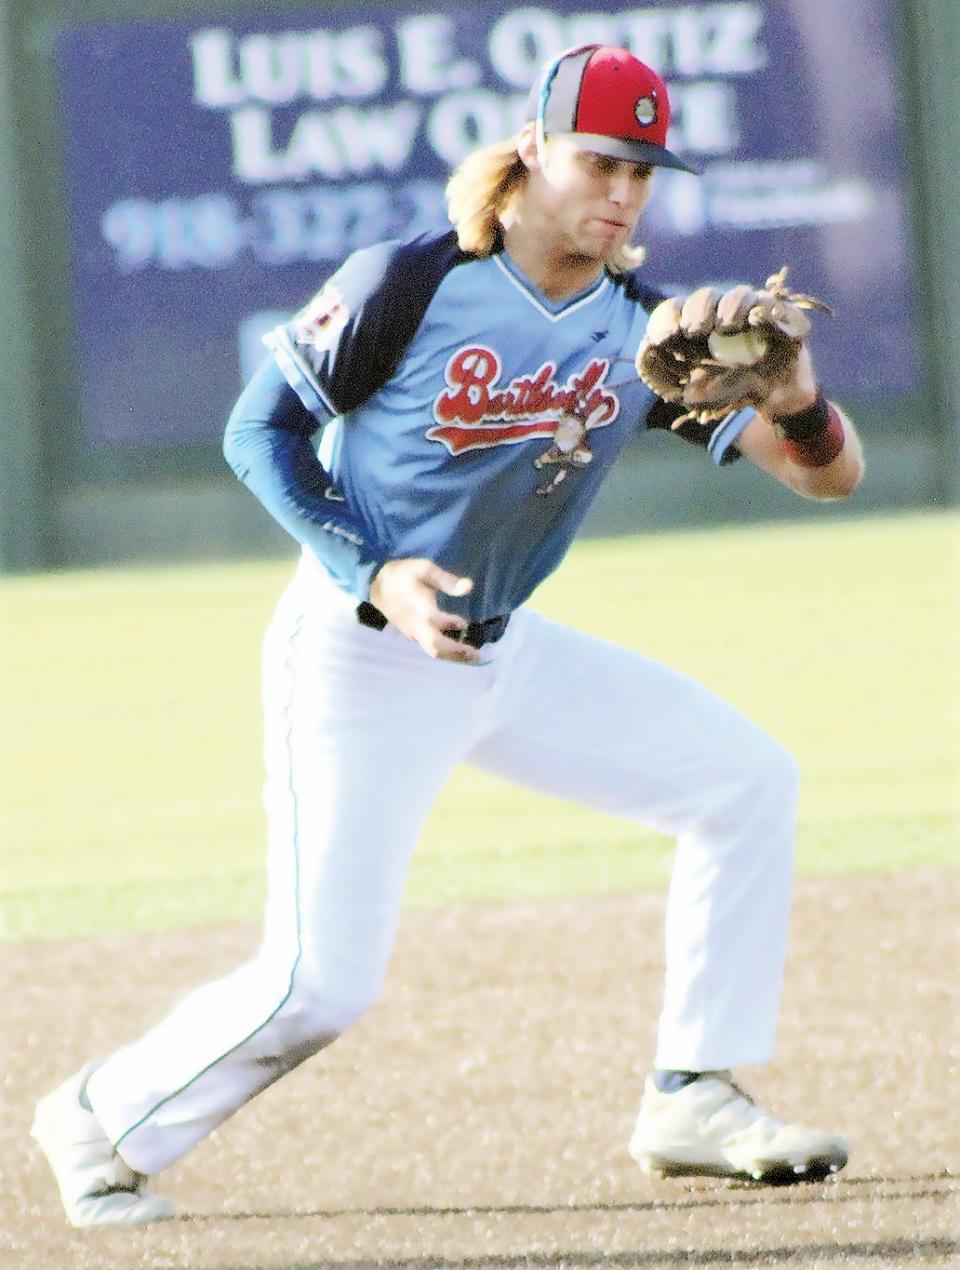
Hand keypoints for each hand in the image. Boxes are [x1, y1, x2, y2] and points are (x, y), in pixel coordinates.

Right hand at [369, 558, 477, 663]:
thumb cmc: (402, 574)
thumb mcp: (424, 569)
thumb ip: (446, 580)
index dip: (451, 625)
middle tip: (477, 656)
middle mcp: (416, 626)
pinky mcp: (412, 634)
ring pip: (433, 650)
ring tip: (471, 655)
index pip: (436, 623)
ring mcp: (413, 632)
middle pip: (436, 648)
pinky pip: (429, 646)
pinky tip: (457, 646)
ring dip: (453, 655)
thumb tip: (469, 586)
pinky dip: (445, 650)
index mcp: (419, 610)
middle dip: (457, 653)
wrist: (377, 585)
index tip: (464, 624)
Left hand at [636, 268, 831, 424]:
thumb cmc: (732, 390)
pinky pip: (766, 303)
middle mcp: (721, 315)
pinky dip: (759, 309)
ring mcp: (749, 312)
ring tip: (727, 326)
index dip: (666, 318)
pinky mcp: (776, 314)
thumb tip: (645, 354)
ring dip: (728, 308)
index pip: (676, 311)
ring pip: (735, 294)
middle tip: (695, 330)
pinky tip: (753, 321)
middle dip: (696, 311)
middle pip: (703, 297)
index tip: (662, 337)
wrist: (774, 397)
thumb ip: (666, 379)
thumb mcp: (695, 393)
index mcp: (697, 329)